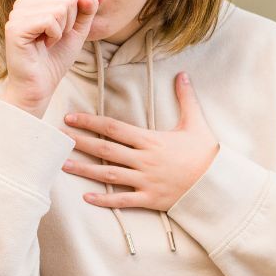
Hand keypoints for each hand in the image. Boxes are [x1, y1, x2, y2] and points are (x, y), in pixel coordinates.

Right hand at [1, 0, 97, 117]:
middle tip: (55, 38)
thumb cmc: (55, 59)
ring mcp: (17, 13)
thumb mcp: (77, 32)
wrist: (40, 85)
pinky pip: (50, 19)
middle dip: (70, 22)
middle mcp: (24, 2)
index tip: (62, 30)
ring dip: (61, 30)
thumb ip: (86, 12)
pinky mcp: (16, 27)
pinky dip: (54, 35)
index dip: (76, 12)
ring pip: (59, 7)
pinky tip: (44, 45)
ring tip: (48, 42)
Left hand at [61, 72, 217, 211]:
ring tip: (63, 164)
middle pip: (105, 150)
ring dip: (85, 170)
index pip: (114, 128)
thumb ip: (186, 98)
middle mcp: (144, 160)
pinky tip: (86, 197)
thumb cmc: (207, 154)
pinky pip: (123, 200)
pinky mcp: (150, 199)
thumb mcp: (196, 122)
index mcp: (151, 140)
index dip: (91, 122)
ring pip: (109, 175)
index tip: (71, 117)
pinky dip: (104, 200)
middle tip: (58, 137)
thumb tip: (182, 74)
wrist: (218, 184)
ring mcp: (146, 181)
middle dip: (80, 142)